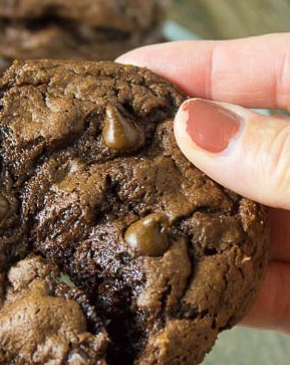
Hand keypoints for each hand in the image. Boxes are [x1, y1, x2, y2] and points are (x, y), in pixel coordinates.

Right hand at [117, 32, 289, 333]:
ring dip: (184, 233)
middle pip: (234, 152)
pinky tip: (170, 297)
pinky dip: (220, 297)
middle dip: (171, 155)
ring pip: (238, 227)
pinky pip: (261, 292)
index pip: (262, 68)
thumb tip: (196, 125)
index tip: (121, 73)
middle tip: (100, 156)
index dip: (190, 66)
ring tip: (113, 230)